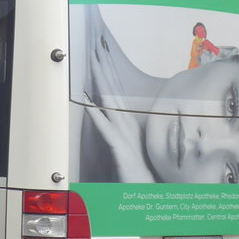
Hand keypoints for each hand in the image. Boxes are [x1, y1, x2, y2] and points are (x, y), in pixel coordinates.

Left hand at [86, 26, 153, 182]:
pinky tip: (88, 103)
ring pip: (109, 103)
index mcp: (128, 123)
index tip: (100, 53)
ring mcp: (123, 135)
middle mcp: (126, 124)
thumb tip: (109, 115)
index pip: (115, 91)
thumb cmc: (140, 173)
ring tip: (94, 62)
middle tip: (97, 46)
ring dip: (101, 82)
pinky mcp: (119, 150)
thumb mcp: (128, 147)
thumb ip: (121, 131)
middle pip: (113, 90)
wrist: (150, 193)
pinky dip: (97, 116)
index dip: (108, 72)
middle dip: (104, 67)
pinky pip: (105, 130)